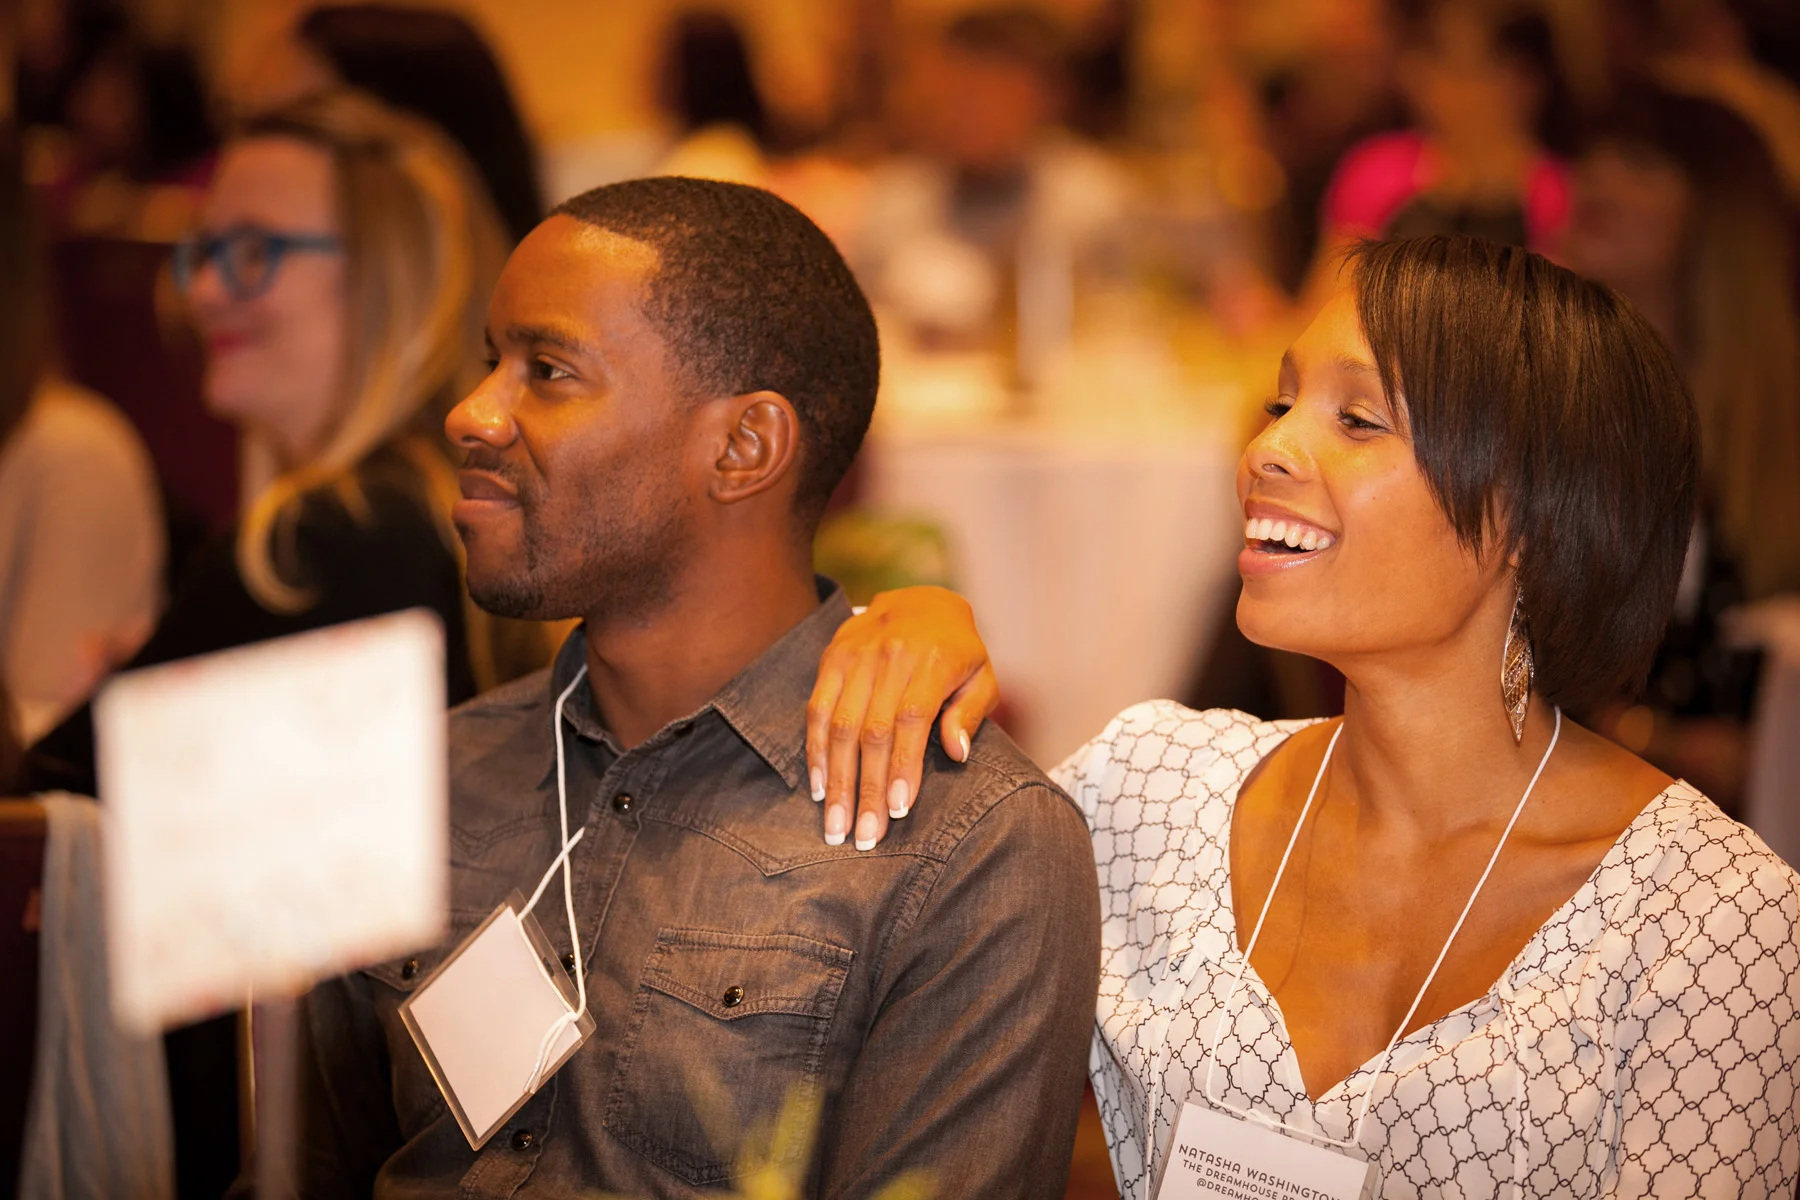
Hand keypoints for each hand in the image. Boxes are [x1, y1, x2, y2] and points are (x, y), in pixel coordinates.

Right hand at [806, 587, 998, 849]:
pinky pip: (817, 709)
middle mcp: (890, 656)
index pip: (911, 720)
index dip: (903, 767)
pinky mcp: (831, 658)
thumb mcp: (982, 675)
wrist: (921, 600)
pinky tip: (818, 788)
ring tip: (836, 826)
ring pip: (840, 725)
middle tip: (863, 837)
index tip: (898, 811)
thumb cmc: (958, 650)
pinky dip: (816, 751)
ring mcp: (856, 656)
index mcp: (933, 661)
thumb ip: (971, 712)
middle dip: (865, 789)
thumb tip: (957, 752)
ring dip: (836, 780)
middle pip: (872, 731)